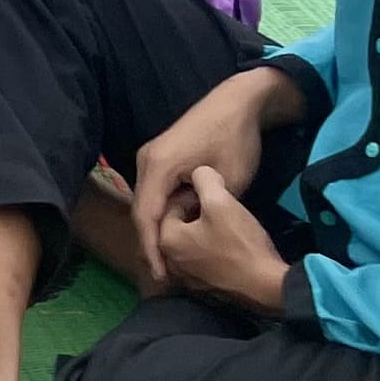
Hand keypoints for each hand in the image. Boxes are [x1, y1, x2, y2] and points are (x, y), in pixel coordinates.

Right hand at [130, 66, 292, 282]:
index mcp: (157, 167)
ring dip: (156, 230)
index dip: (151, 250)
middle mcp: (145, 162)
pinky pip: (154, 192)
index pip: (146, 217)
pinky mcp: (160, 158)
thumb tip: (188, 225)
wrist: (238, 103)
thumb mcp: (228, 182)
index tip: (160, 277)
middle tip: (164, 277)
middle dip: (150, 244)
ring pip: (147, 202)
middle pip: (141, 211)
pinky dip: (162, 213)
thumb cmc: (235, 141)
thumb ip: (203, 208)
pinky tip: (173, 231)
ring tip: (168, 260)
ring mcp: (150, 158)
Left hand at [153, 168, 292, 314]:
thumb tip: (199, 172)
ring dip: (203, 230)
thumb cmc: (240, 243)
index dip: (192, 194)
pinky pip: (201, 260)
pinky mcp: (205, 288)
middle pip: (178, 225)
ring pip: (190, 243)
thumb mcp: (221, 201)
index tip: (214, 194)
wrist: (268, 286)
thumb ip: (204, 178)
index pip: (170, 205)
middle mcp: (170, 261)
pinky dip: (210, 249)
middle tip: (220, 207)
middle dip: (195, 212)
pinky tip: (230, 244)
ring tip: (227, 224)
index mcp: (166, 240)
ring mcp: (187, 278)